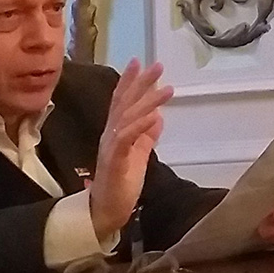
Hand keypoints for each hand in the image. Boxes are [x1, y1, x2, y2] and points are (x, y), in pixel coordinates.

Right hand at [89, 58, 173, 240]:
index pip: (120, 101)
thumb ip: (146, 136)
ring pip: (128, 116)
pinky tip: (154, 116)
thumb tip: (158, 117)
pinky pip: (127, 137)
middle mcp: (110, 134)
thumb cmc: (120, 184)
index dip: (128, 81)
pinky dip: (140, 125)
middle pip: (125, 103)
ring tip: (167, 88)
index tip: (138, 62)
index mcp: (115, 132)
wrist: (106, 211)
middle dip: (140, 83)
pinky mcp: (115, 159)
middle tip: (157, 65)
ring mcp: (111, 145)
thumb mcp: (138, 155)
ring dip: (148, 101)